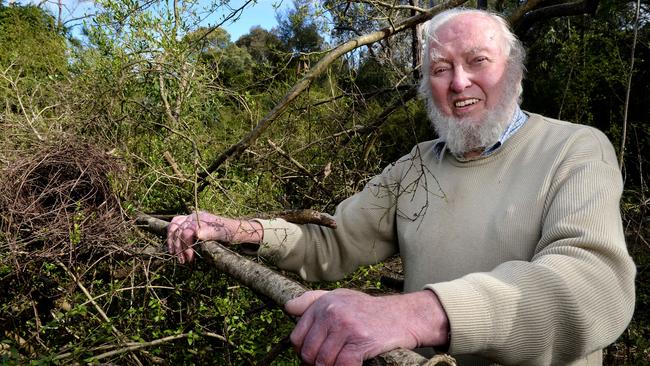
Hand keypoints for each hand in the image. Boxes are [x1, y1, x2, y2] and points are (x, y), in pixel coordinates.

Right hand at [166, 212, 227, 263]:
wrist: (235, 229)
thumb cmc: (231, 232)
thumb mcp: (224, 234)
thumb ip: (211, 233)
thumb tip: (197, 234)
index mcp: (201, 218)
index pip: (186, 232)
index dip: (186, 246)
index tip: (190, 259)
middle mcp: (194, 217)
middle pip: (178, 231)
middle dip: (179, 247)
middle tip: (183, 261)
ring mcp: (190, 219)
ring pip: (173, 227)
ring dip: (172, 243)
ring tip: (176, 256)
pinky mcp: (188, 223)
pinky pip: (175, 226)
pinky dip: (171, 237)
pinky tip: (173, 247)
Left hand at [285, 288, 448, 365]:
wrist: (403, 316)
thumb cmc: (368, 310)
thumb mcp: (340, 297)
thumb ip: (312, 302)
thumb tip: (287, 308)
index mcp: (323, 304)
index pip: (297, 338)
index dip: (303, 353)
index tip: (314, 357)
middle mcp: (332, 313)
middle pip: (308, 353)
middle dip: (316, 365)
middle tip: (328, 364)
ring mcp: (346, 327)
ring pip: (323, 363)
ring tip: (340, 364)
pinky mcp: (360, 341)